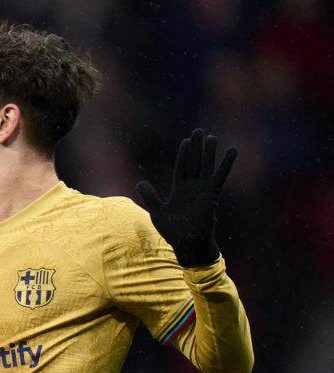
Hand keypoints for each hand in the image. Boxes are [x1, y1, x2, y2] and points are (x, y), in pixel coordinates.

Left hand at [137, 129, 236, 268]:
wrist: (187, 241)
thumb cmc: (173, 230)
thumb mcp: (157, 210)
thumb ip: (150, 195)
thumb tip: (140, 182)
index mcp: (180, 189)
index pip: (182, 167)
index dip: (184, 154)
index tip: (186, 141)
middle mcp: (192, 186)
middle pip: (194, 162)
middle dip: (196, 147)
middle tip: (198, 131)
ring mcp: (203, 189)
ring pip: (206, 166)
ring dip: (208, 152)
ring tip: (211, 137)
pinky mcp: (212, 193)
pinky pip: (220, 175)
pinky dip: (226, 163)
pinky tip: (232, 150)